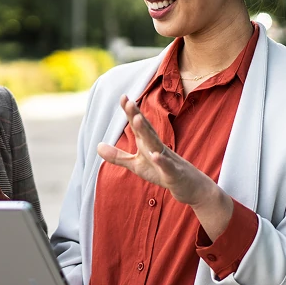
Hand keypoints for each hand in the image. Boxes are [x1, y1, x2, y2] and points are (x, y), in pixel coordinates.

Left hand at [96, 95, 218, 205]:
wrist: (188, 187)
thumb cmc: (161, 172)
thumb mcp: (136, 165)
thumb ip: (118, 156)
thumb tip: (97, 146)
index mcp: (147, 143)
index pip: (138, 125)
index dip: (130, 112)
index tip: (123, 97)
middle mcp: (157, 147)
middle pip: (147, 130)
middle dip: (138, 116)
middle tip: (129, 101)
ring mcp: (167, 159)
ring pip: (156, 144)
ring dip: (147, 132)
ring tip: (138, 120)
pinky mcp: (173, 174)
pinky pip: (167, 167)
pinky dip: (162, 161)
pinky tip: (156, 155)